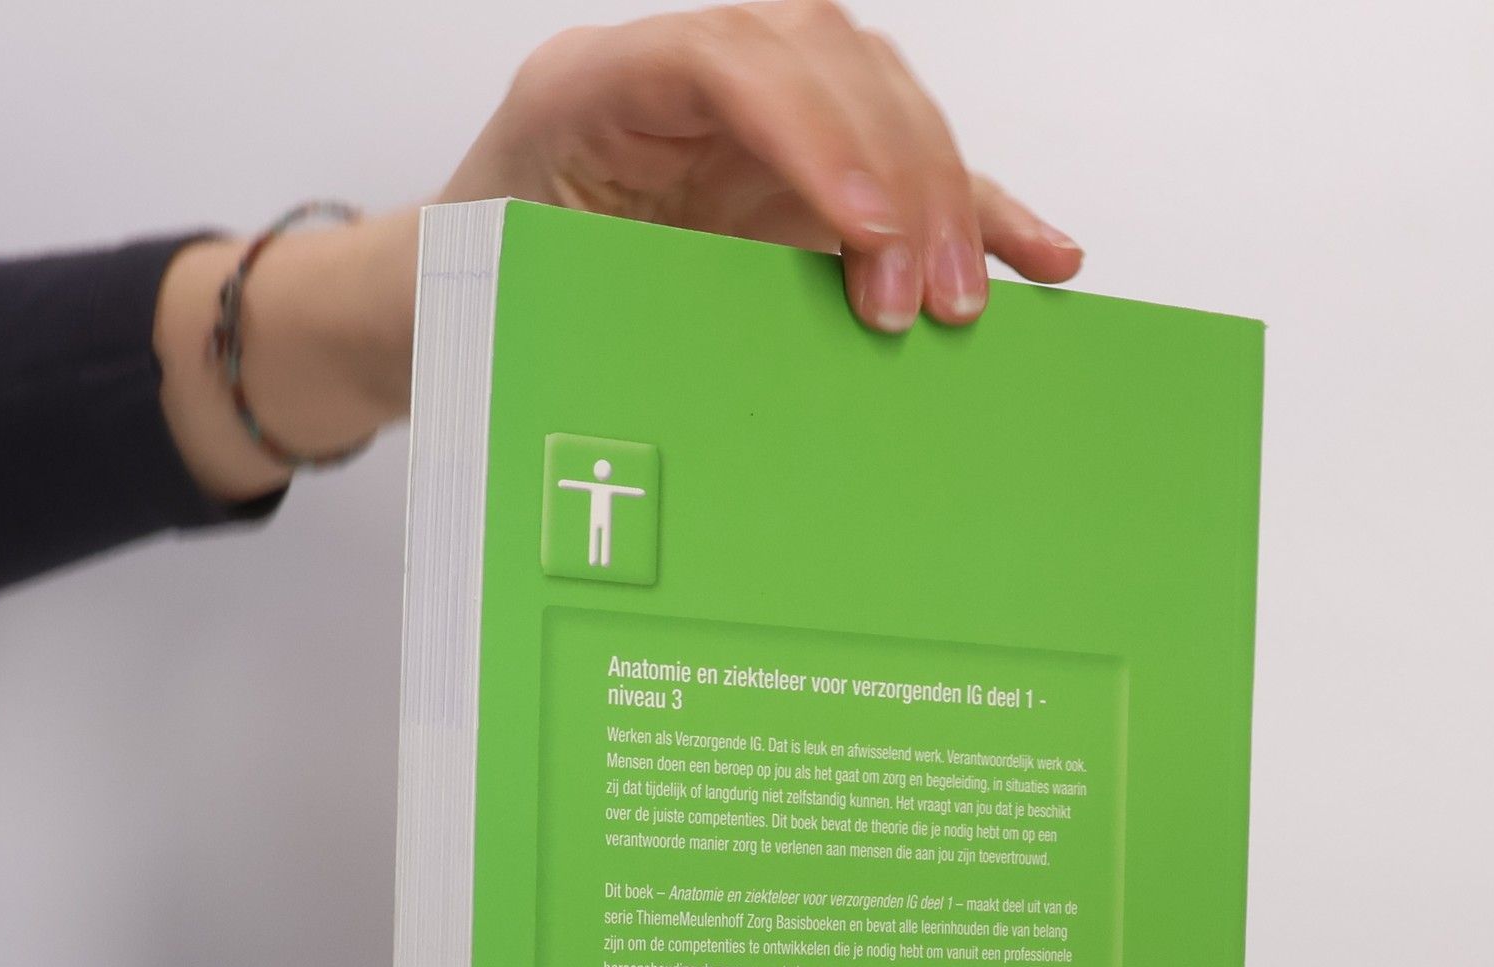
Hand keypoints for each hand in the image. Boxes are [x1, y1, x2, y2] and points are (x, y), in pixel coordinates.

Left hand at [447, 2, 1081, 332]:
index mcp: (592, 88)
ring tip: (966, 301)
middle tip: (919, 299)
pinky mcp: (798, 172)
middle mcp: (680, 80)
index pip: (723, 58)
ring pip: (880, 99)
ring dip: (944, 195)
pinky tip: (1039, 254)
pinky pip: (901, 174)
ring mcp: (748, 117)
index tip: (864, 229)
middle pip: (827, 62)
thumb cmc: (480, 305)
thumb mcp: (516, 306)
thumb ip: (610, 305)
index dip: (810, 130)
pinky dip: (974, 209)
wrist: (454, 310)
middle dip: (896, 175)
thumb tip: (730, 381)